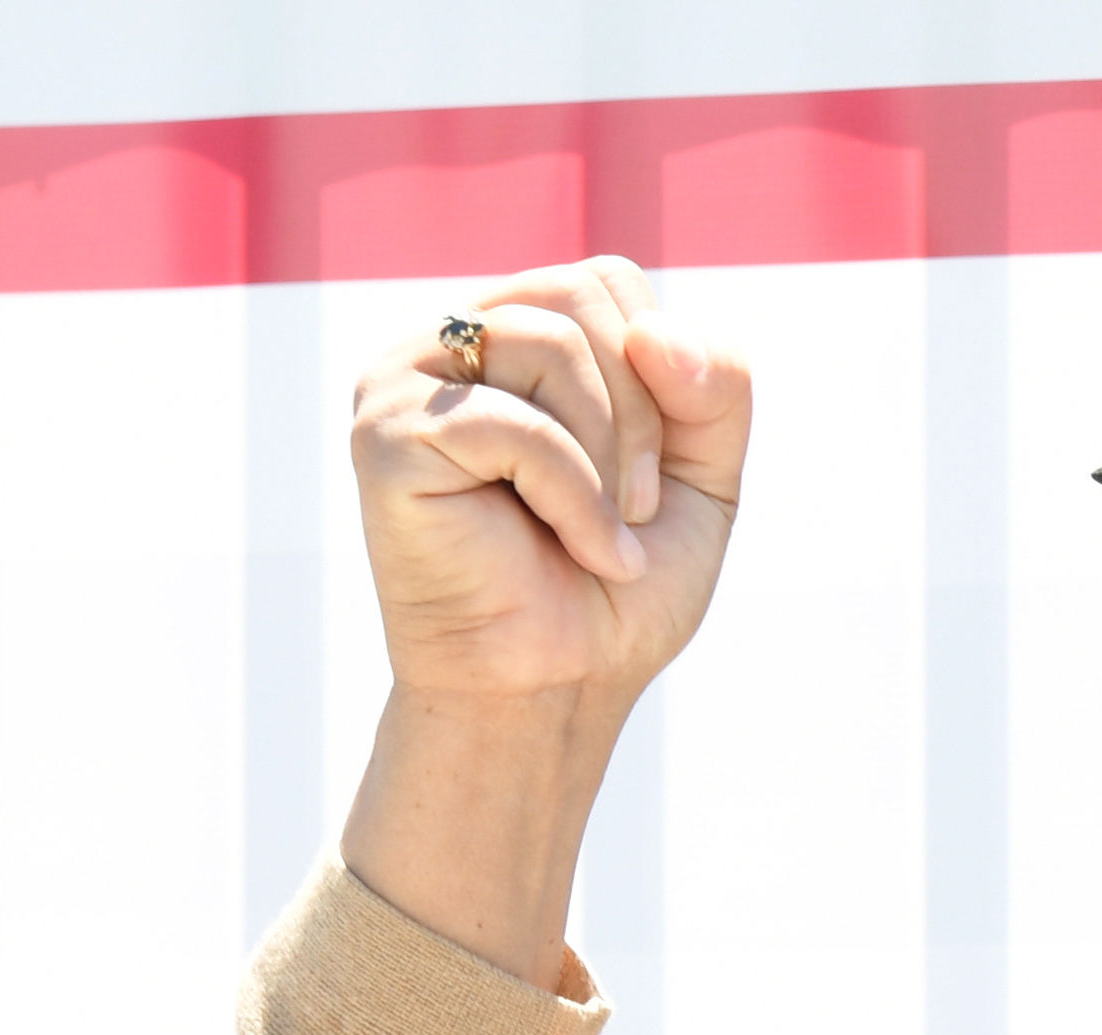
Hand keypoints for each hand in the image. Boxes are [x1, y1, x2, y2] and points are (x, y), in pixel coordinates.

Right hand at [335, 260, 753, 978]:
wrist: (556, 687)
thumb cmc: (616, 586)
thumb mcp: (704, 478)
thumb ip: (716, 388)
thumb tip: (658, 332)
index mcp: (516, 336)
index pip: (607, 280)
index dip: (662, 368)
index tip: (657, 470)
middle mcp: (454, 342)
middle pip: (582, 295)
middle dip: (643, 412)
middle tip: (637, 509)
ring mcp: (407, 379)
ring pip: (549, 343)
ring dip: (610, 456)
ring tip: (604, 536)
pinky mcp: (385, 432)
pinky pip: (510, 422)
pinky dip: (573, 495)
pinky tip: (582, 553)